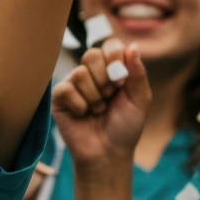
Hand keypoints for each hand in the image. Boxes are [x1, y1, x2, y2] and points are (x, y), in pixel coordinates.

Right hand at [52, 41, 151, 175]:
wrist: (108, 153)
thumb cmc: (125, 128)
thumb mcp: (140, 100)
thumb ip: (138, 73)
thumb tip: (133, 46)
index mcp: (112, 70)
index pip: (110, 46)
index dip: (115, 57)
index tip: (121, 78)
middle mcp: (92, 73)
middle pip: (91, 55)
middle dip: (105, 80)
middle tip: (109, 97)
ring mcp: (74, 84)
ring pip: (79, 73)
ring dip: (94, 97)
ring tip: (97, 110)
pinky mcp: (59, 97)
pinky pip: (65, 89)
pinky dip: (79, 105)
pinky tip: (83, 114)